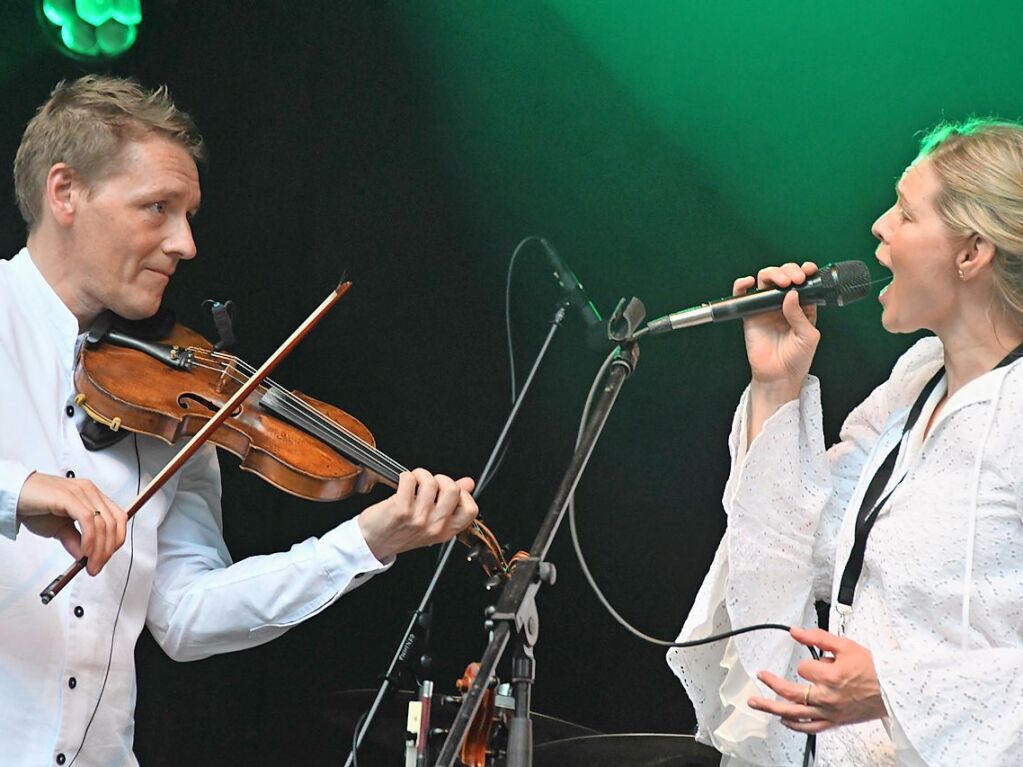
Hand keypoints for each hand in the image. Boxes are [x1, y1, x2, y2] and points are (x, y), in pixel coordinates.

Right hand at [16, 472, 127, 574]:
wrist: (14, 495)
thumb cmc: (36, 508)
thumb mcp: (60, 529)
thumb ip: (76, 541)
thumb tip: (87, 558)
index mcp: (93, 496)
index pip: (118, 518)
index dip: (117, 540)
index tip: (106, 558)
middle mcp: (90, 491)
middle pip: (113, 523)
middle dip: (107, 550)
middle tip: (97, 567)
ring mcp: (81, 492)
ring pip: (102, 523)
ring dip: (99, 549)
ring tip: (91, 564)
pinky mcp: (69, 496)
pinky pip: (87, 520)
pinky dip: (89, 539)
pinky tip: (84, 552)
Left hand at [357, 469, 478, 560]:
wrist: (372, 542)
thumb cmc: (399, 532)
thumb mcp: (431, 522)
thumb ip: (452, 502)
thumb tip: (469, 483)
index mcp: (445, 530)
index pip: (470, 510)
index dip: (464, 494)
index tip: (452, 490)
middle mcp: (434, 526)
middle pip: (453, 490)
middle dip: (442, 479)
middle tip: (430, 483)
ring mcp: (418, 518)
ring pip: (431, 482)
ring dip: (421, 475)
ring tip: (414, 481)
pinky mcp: (400, 509)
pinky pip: (410, 479)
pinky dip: (406, 475)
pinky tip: (403, 483)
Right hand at [736, 261, 821, 398]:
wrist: (779, 376)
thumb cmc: (797, 359)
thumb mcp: (808, 336)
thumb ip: (800, 314)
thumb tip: (791, 294)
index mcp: (802, 306)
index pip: (803, 282)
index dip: (805, 272)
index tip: (808, 271)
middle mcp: (784, 303)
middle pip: (783, 276)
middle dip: (789, 271)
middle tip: (795, 279)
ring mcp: (766, 307)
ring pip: (765, 280)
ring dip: (773, 274)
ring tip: (782, 282)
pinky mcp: (750, 314)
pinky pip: (743, 296)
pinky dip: (742, 285)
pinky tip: (749, 283)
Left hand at [747, 626, 887, 733]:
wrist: (892, 689)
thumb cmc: (873, 668)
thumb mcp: (845, 645)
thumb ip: (817, 637)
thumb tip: (795, 632)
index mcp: (831, 676)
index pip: (804, 667)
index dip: (808, 662)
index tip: (816, 660)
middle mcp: (828, 697)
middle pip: (791, 693)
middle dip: (772, 683)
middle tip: (761, 676)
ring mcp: (830, 712)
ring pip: (795, 713)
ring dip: (773, 708)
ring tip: (756, 703)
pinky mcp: (835, 721)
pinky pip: (811, 728)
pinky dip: (795, 725)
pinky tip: (784, 720)